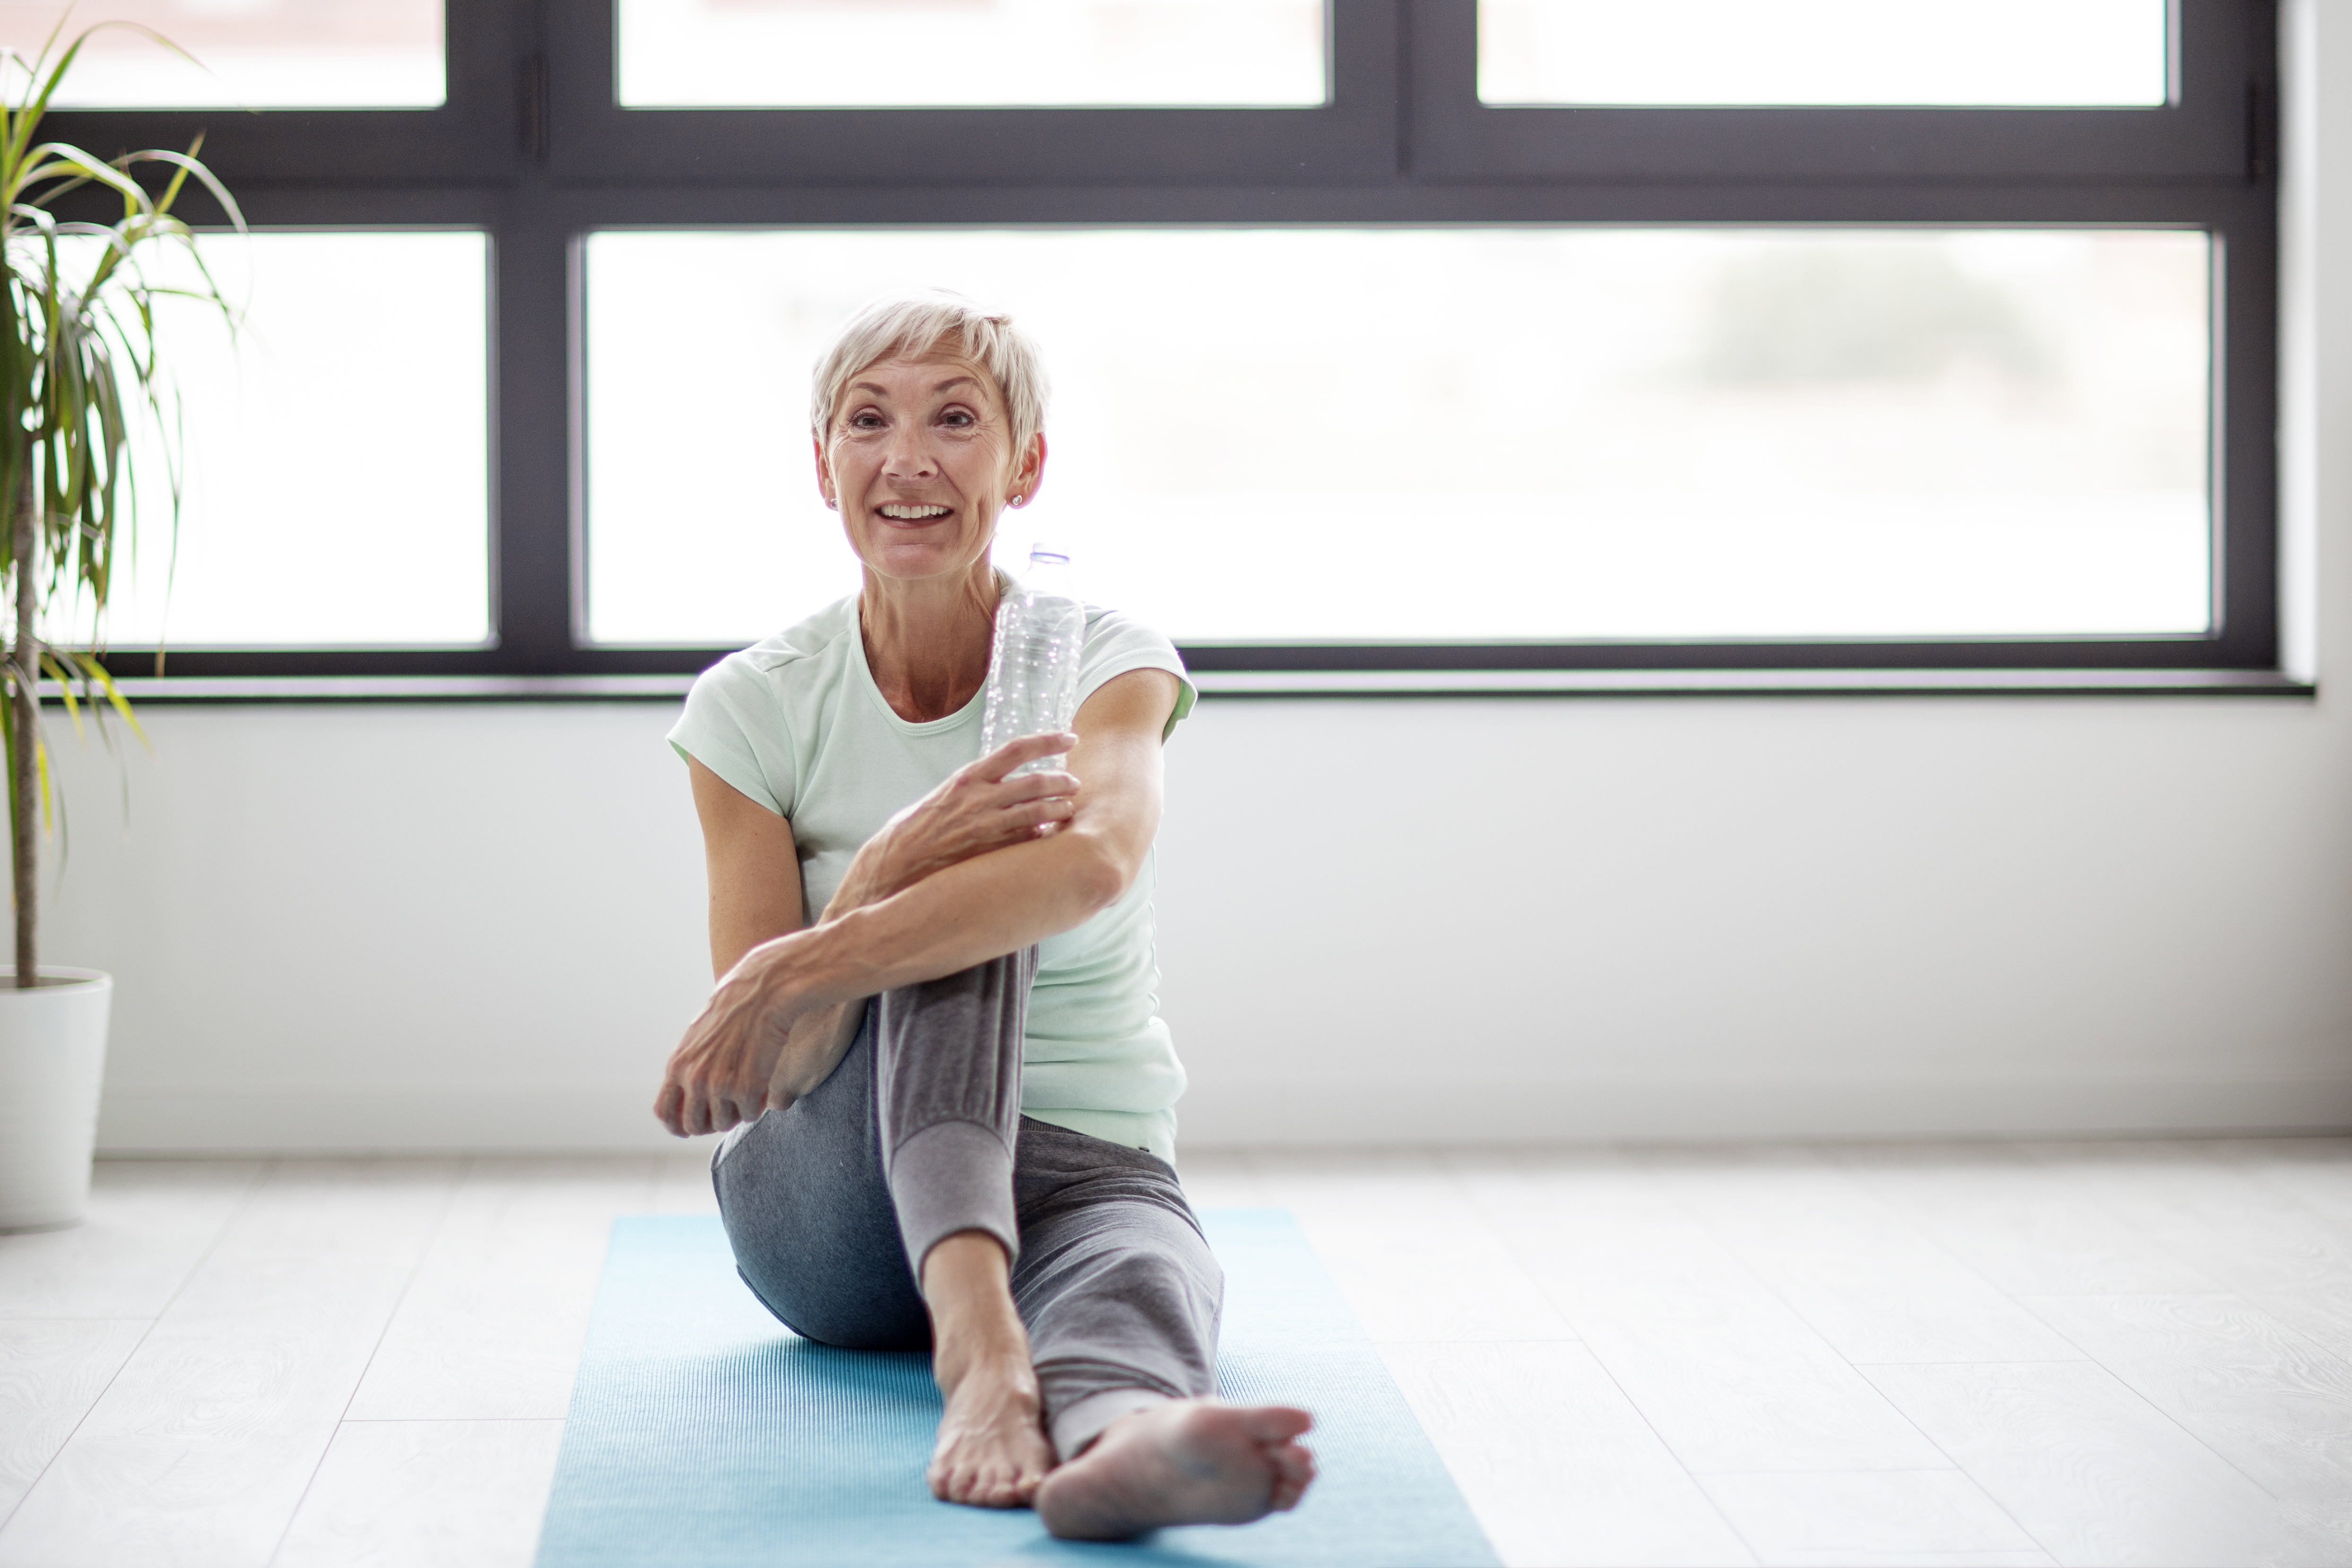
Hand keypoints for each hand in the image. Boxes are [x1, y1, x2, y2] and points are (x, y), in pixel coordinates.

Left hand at [653, 946, 810, 1136]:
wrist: (764, 990)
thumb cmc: (737, 1007)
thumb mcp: (700, 1035)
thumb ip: (691, 1064)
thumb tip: (691, 1092)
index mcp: (678, 1064)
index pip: (665, 1113)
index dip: (678, 1126)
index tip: (691, 1128)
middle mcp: (693, 1079)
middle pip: (694, 1125)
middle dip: (712, 1122)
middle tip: (729, 1109)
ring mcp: (719, 1086)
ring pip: (724, 1123)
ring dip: (737, 1112)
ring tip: (749, 1090)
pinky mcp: (747, 1088)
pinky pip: (751, 1114)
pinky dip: (758, 1104)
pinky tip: (764, 1083)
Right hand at [827, 732, 1079, 915]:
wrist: (894, 867)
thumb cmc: (914, 832)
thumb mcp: (942, 797)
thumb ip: (972, 789)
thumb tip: (998, 783)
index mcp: (967, 778)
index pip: (1017, 749)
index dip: (1048, 740)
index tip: (1070, 738)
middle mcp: (980, 799)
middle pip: (1037, 782)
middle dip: (1062, 782)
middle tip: (1074, 784)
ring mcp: (987, 828)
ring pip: (1039, 812)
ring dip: (1060, 810)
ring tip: (1068, 810)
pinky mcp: (991, 854)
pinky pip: (1028, 842)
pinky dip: (1041, 837)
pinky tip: (1046, 839)